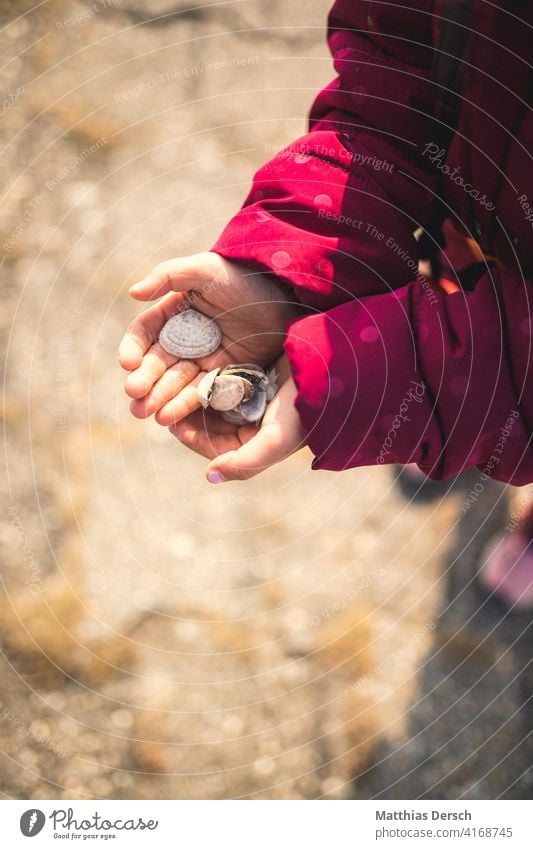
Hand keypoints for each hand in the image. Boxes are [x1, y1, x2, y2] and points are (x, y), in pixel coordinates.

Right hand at [118, 252, 297, 425]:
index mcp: (174, 312)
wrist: (286, 296)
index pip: (145, 334)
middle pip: (157, 362)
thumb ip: (169, 275)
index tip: (128, 363)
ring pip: (175, 382)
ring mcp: (203, 359)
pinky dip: (183, 405)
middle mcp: (184, 338)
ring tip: (145, 413)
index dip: (134, 348)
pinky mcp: (223, 375)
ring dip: (158, 398)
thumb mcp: (206, 268)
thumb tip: (133, 292)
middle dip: (143, 380)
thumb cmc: (244, 277)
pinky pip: (200, 393)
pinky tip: (168, 417)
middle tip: (134, 395)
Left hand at [169, 354, 305, 480]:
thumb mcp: (275, 441)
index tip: (173, 424)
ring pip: (212, 402)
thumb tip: (210, 476)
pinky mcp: (251, 377)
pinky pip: (222, 380)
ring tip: (173, 385)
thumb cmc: (302, 412)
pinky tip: (192, 368)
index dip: (191, 438)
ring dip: (194, 396)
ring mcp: (251, 401)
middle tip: (165, 403)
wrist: (327, 374)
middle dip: (188, 416)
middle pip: (210, 425)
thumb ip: (245, 463)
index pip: (214, 449)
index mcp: (256, 447)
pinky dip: (208, 377)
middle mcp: (251, 427)